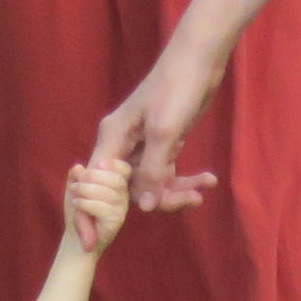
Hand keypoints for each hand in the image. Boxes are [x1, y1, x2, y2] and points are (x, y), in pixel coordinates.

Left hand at [61, 155, 132, 253]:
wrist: (75, 238)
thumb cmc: (78, 211)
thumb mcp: (74, 189)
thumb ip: (76, 176)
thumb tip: (79, 167)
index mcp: (116, 185)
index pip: (125, 170)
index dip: (115, 164)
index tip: (98, 164)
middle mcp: (123, 195)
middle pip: (117, 180)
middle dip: (94, 177)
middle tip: (76, 184)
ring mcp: (121, 208)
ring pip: (110, 193)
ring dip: (87, 190)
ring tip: (75, 195)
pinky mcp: (117, 220)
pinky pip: (104, 208)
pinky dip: (87, 203)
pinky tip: (78, 204)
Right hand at [93, 43, 223, 211]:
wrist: (200, 59)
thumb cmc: (176, 90)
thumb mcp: (163, 134)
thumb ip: (151, 172)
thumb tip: (142, 207)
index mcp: (112, 139)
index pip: (95, 185)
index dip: (93, 213)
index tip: (95, 241)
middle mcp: (123, 144)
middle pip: (128, 188)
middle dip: (154, 200)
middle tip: (187, 200)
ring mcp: (143, 145)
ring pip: (150, 183)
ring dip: (175, 192)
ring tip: (201, 192)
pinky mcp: (163, 143)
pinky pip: (167, 173)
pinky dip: (184, 180)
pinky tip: (207, 180)